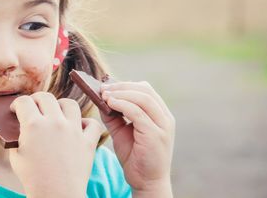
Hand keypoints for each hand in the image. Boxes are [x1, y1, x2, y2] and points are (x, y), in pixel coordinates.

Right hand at [9, 91, 104, 197]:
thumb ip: (18, 136)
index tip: (16, 110)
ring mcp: (73, 131)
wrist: (56, 196)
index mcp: (33, 125)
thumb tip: (21, 127)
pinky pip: (92, 124)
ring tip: (57, 114)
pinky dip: (86, 123)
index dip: (17, 104)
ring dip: (61, 106)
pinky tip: (79, 127)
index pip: (23, 101)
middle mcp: (54, 122)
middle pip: (45, 97)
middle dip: (36, 100)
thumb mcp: (16, 155)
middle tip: (34, 108)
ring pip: (70, 104)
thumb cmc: (33, 179)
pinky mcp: (88, 142)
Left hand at [99, 81, 174, 195]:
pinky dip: (122, 104)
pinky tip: (110, 103)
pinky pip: (137, 112)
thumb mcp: (122, 131)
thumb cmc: (135, 157)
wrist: (147, 182)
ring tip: (104, 94)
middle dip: (122, 86)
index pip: (146, 90)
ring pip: (143, 98)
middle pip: (145, 90)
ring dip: (121, 93)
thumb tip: (101, 98)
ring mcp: (163, 126)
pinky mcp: (156, 135)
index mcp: (160, 114)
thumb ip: (114, 115)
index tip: (107, 86)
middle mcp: (165, 117)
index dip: (125, 84)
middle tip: (103, 88)